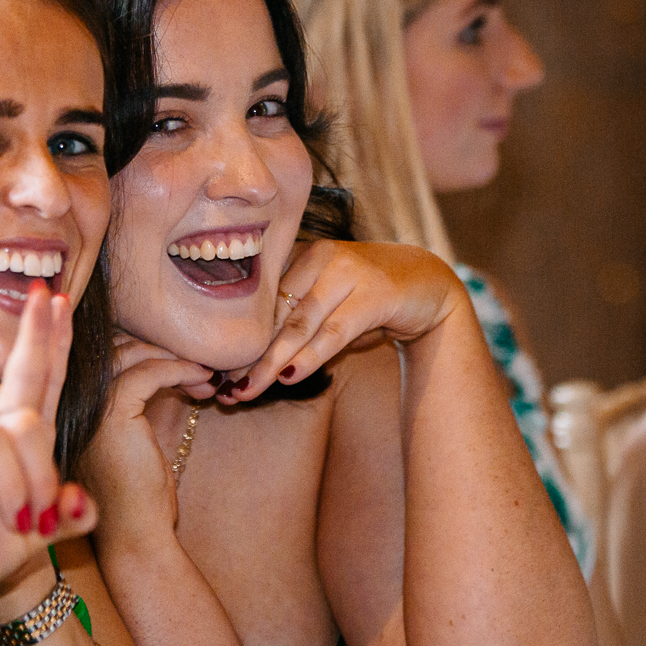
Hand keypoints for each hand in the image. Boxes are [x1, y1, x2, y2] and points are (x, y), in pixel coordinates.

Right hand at [0, 264, 96, 616]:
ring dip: (13, 473)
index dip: (47, 344)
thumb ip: (66, 521)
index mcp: (10, 443)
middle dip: (32, 339)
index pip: (34, 383)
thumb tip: (84, 504)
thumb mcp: (32, 542)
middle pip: (12, 383)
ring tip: (24, 519)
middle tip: (41, 295)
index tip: (57, 300)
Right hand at [79, 333, 211, 557]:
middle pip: (115, 349)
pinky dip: (179, 370)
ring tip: (206, 376)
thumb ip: (139, 402)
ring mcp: (87, 408)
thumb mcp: (137, 439)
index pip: (106, 357)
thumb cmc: (139, 497)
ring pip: (130, 355)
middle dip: (160, 351)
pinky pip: (148, 372)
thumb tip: (171, 364)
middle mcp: (71, 404)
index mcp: (72, 408)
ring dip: (173, 359)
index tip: (187, 369)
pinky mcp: (111, 415)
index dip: (146, 352)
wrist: (136, 538)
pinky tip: (201, 381)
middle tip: (201, 369)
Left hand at [226, 241, 465, 401]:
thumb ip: (295, 323)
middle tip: (224, 389)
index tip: (216, 372)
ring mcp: (348, 272)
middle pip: (275, 314)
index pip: (260, 302)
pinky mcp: (375, 294)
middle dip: (249, 355)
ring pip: (300, 324)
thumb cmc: (367, 300)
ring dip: (272, 362)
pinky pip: (334, 332)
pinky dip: (310, 356)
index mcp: (301, 255)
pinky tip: (289, 376)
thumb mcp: (327, 304)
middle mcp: (320, 257)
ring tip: (247, 390)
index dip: (239, 338)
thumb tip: (248, 364)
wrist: (428, 285)